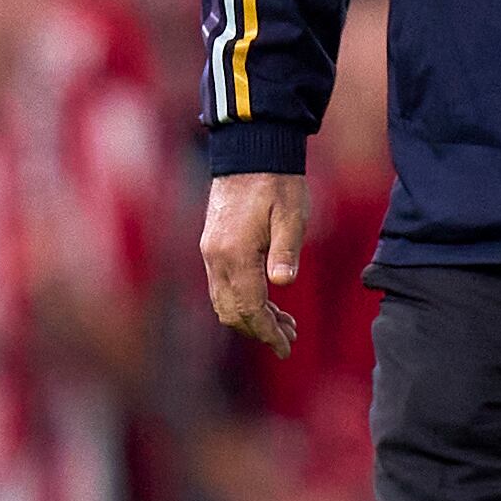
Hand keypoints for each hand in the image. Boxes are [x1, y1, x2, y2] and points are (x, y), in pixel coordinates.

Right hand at [201, 172, 308, 357]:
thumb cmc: (277, 183)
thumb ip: (286, 250)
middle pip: (232, 312)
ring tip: (284, 322)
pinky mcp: (212, 245)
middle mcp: (216, 257)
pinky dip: (242, 300)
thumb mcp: (290, 215)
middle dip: (259, 330)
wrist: (250, 152)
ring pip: (224, 301)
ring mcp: (210, 252)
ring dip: (251, 317)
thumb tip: (283, 283)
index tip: (286, 348)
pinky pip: (222, 285)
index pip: (249, 308)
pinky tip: (267, 299)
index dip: (268, 332)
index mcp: (235, 254)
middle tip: (290, 338)